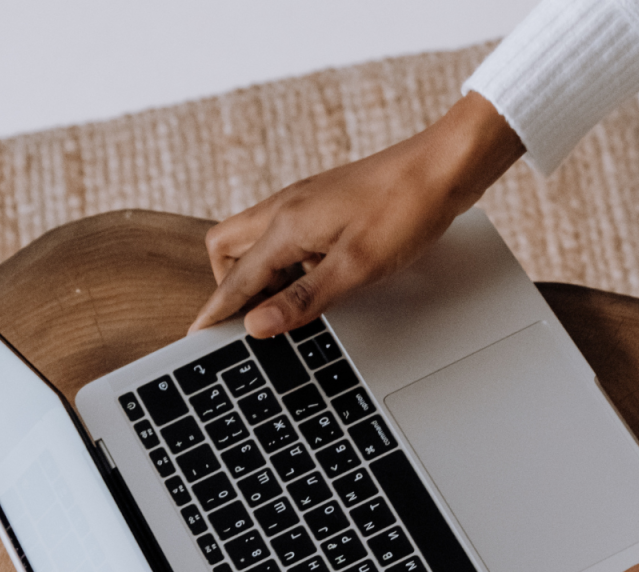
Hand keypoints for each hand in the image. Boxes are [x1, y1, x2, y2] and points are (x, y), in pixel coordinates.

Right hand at [190, 93, 523, 337]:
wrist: (442, 167)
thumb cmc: (405, 211)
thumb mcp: (355, 267)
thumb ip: (304, 299)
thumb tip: (257, 325)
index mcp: (285, 225)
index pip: (236, 279)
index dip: (217, 312)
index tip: (197, 337)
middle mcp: (285, 209)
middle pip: (229, 250)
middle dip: (233, 286)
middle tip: (255, 319)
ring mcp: (305, 204)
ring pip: (259, 242)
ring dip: (265, 274)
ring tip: (291, 305)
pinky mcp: (325, 205)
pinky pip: (288, 236)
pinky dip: (291, 262)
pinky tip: (320, 278)